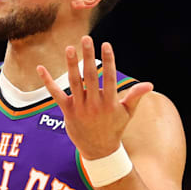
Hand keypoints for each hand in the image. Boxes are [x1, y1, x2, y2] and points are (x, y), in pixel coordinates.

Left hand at [37, 36, 152, 159]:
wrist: (99, 150)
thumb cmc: (115, 128)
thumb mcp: (127, 113)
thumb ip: (135, 96)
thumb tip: (150, 84)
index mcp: (110, 103)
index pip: (110, 78)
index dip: (109, 60)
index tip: (106, 44)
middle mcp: (95, 105)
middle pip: (91, 76)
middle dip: (89, 57)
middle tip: (86, 38)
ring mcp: (80, 108)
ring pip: (74, 83)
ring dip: (71, 65)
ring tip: (70, 48)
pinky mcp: (67, 111)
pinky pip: (56, 94)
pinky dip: (48, 81)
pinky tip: (40, 68)